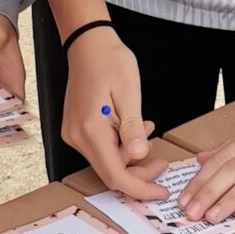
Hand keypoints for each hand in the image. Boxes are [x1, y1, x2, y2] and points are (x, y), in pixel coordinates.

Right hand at [60, 27, 165, 200]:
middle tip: (161, 161)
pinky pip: (100, 148)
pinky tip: (133, 129)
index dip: (140, 188)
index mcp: (91, 130)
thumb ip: (133, 127)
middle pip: (110, 173)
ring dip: (130, 158)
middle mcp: (77, 136)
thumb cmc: (110, 61)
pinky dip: (119, 147)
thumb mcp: (130, 93)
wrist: (88, 43)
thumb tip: (139, 155)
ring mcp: (73, 133)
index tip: (160, 191)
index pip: (115, 176)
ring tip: (148, 134)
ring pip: (105, 162)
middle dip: (138, 174)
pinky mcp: (76, 128)